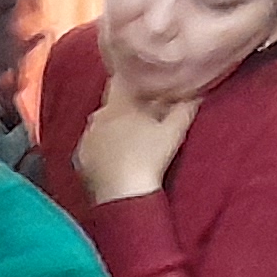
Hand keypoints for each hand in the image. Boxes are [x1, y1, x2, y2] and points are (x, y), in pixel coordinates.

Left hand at [74, 72, 201, 203]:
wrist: (124, 194)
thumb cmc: (151, 158)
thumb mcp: (174, 131)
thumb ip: (185, 108)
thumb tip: (197, 93)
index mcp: (117, 105)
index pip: (119, 83)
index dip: (131, 82)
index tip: (142, 88)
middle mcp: (97, 118)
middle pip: (110, 106)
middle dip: (123, 108)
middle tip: (140, 116)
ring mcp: (86, 140)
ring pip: (99, 127)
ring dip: (111, 129)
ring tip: (128, 140)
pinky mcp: (80, 161)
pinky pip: (91, 148)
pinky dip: (101, 150)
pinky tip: (115, 158)